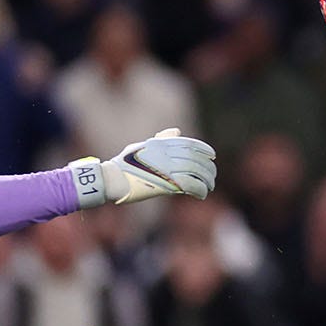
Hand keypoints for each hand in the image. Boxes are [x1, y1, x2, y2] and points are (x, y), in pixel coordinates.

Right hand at [101, 128, 216, 204]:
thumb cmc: (124, 164)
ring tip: (210, 186)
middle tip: (212, 176)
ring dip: (207, 180)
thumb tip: (177, 131)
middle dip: (208, 167)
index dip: (203, 149)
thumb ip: (161, 139)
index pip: (189, 144)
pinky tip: (202, 194)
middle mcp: (166, 154)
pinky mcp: (166, 183)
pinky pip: (190, 185)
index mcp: (161, 144)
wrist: (112, 179)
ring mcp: (167, 168)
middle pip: (196, 159)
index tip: (212, 155)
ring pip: (196, 172)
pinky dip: (200, 190)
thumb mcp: (143, 146)